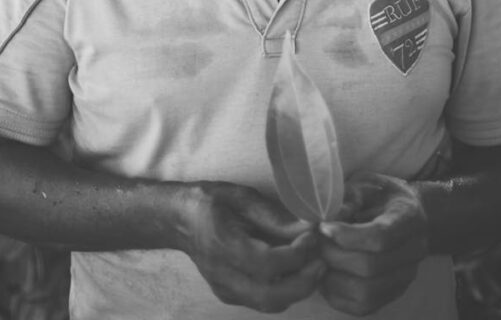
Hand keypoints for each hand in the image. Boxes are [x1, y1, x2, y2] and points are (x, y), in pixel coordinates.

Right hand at [185, 181, 323, 311]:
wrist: (178, 220)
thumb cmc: (210, 201)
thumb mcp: (241, 197)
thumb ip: (274, 215)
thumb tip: (308, 227)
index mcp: (223, 246)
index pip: (267, 264)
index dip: (296, 255)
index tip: (313, 236)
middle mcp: (223, 275)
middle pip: (271, 296)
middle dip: (304, 282)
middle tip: (322, 260)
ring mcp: (225, 290)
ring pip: (269, 303)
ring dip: (298, 289)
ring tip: (314, 264)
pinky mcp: (230, 295)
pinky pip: (263, 300)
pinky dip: (285, 290)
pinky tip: (296, 270)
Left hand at [317, 174, 428, 315]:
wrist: (404, 212)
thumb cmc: (379, 194)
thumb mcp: (365, 184)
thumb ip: (348, 198)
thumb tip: (325, 219)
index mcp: (409, 217)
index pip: (381, 237)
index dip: (347, 236)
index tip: (324, 227)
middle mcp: (414, 252)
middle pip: (371, 267)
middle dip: (334, 255)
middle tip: (315, 242)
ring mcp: (405, 277)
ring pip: (367, 291)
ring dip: (334, 278)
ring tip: (319, 259)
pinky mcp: (392, 294)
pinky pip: (363, 306)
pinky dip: (338, 295)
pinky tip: (326, 275)